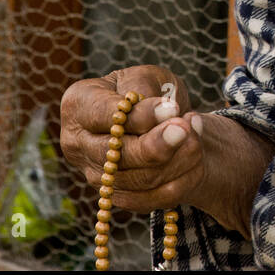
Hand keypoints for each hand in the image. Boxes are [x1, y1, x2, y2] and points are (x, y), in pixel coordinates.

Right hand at [59, 65, 205, 213]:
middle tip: (185, 128)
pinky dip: (182, 176)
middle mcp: (79, 144)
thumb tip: (165, 113)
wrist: (161, 119)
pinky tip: (196, 153)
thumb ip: (146, 90)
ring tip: (195, 131)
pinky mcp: (120, 197)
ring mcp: (97, 175)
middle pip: (115, 156)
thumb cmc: (148, 90)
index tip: (172, 109)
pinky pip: (154, 197)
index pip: (103, 115)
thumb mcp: (146, 77)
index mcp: (78, 105)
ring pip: (140, 178)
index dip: (139, 115)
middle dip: (157, 144)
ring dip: (178, 157)